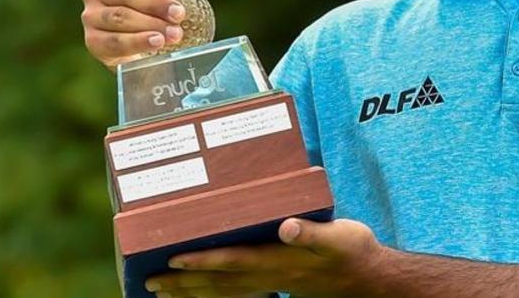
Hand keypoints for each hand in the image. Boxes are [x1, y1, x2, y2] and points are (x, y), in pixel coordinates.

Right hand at [80, 0, 202, 67]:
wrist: (140, 43)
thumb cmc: (152, 4)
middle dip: (156, 4)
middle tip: (179, 14)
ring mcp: (91, 16)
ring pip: (120, 17)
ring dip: (151, 25)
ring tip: (175, 33)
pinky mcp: (93, 42)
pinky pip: (114, 42)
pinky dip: (137, 42)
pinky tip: (157, 42)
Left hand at [145, 218, 385, 297]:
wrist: (368, 278)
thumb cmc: (353, 252)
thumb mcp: (337, 236)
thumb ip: (311, 231)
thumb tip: (288, 227)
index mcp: (279, 261)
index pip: (233, 262)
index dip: (203, 261)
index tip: (173, 261)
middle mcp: (269, 276)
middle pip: (218, 282)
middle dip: (184, 283)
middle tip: (150, 283)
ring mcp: (270, 284)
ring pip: (222, 291)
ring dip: (191, 291)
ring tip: (162, 292)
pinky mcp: (275, 284)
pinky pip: (234, 293)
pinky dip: (212, 293)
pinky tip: (200, 292)